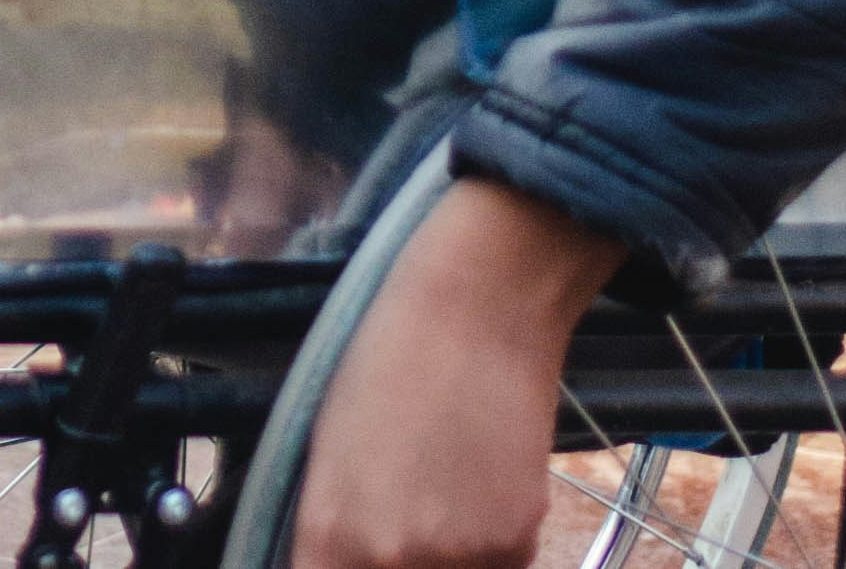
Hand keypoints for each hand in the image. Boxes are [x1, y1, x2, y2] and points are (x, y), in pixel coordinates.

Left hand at [289, 178, 620, 568]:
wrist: (479, 303)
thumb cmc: (385, 352)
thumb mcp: (327, 440)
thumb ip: (330, 525)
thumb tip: (337, 562)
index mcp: (329, 531)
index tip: (340, 555)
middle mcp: (392, 558)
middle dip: (389, 564)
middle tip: (401, 513)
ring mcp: (461, 557)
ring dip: (441, 561)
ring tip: (440, 495)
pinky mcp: (518, 543)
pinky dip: (486, 548)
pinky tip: (478, 487)